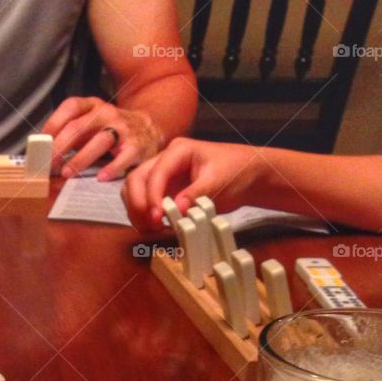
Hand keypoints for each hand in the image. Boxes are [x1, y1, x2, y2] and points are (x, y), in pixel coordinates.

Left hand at [43, 98, 163, 179]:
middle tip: (49, 164)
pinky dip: (112, 169)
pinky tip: (100, 178)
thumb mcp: (91, 124)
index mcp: (92, 106)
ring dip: (81, 158)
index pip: (70, 108)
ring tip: (67, 173)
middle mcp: (107, 113)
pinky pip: (123, 158)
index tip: (41, 144)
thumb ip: (70, 134)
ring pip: (100, 141)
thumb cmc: (111, 130)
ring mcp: (123, 129)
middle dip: (60, 146)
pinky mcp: (136, 146)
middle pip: (79, 126)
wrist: (150, 129)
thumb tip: (43, 152)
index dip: (53, 124)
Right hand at [122, 137, 265, 232]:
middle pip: (136, 180)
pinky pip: (144, 203)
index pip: (155, 173)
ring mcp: (163, 177)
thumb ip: (197, 194)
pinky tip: (156, 228)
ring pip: (134, 192)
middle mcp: (165, 161)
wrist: (247, 176)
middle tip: (150, 225)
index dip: (151, 196)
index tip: (157, 218)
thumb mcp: (219, 181)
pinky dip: (144, 217)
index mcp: (178, 151)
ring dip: (137, 212)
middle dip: (137, 204)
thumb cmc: (236, 171)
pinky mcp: (164, 191)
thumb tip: (177, 209)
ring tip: (152, 229)